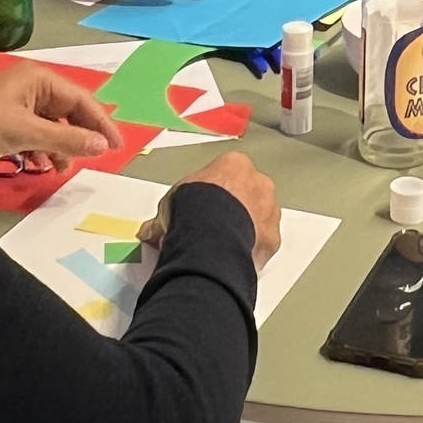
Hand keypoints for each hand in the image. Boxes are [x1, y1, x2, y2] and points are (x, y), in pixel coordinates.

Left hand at [0, 58, 123, 170]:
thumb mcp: (24, 132)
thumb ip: (66, 139)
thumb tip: (103, 146)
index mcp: (38, 79)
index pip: (81, 100)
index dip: (101, 124)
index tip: (118, 147)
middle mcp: (30, 88)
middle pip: (67, 112)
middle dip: (80, 136)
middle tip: (93, 160)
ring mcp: (15, 106)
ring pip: (50, 126)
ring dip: (59, 146)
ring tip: (60, 168)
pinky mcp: (1, 124)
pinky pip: (32, 135)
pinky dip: (40, 149)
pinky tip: (39, 165)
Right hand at [144, 150, 282, 268]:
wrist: (211, 235)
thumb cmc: (192, 209)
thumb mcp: (169, 205)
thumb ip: (165, 215)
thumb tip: (149, 230)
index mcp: (235, 165)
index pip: (228, 175)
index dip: (213, 193)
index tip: (201, 208)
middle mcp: (259, 183)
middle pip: (248, 195)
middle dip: (233, 210)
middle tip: (211, 228)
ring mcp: (269, 210)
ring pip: (260, 218)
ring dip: (245, 229)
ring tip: (221, 245)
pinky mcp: (273, 237)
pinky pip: (262, 243)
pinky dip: (250, 249)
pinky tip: (232, 256)